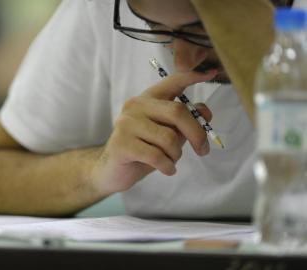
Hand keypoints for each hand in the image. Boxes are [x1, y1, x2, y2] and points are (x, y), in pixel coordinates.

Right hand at [91, 70, 217, 194]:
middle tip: (203, 150)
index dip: (191, 76)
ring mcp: (126, 124)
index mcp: (147, 99)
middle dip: (196, 134)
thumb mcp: (167, 134)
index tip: (211, 72)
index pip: (172, 82)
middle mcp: (135, 106)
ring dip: (177, 154)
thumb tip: (205, 112)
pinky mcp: (122, 144)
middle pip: (177, 112)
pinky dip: (168, 166)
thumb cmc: (142, 151)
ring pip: (169, 138)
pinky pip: (156, 156)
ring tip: (171, 161)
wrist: (112, 171)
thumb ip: (184, 122)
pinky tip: (167, 169)